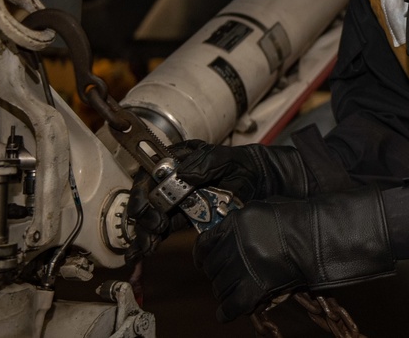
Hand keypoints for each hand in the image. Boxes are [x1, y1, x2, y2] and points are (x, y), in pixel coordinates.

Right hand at [123, 139, 309, 262]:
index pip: (152, 173)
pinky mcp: (186, 215)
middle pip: (148, 196)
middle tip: (152, 230)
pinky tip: (146, 250)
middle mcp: (175, 178)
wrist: (264, 183)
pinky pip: (165, 226)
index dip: (145, 191)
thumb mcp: (229, 159)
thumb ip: (206, 163)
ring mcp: (180, 197)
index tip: (148, 208)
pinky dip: (154, 238)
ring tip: (147, 247)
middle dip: (144, 215)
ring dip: (146, 231)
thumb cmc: (246, 164)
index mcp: (181, 158)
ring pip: (153, 213)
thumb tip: (182, 174)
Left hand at [193, 185, 394, 321]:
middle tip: (224, 279)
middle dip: (216, 275)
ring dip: (224, 292)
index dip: (202, 254)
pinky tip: (226, 313)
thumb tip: (229, 233)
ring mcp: (245, 266)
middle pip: (213, 267)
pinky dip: (227, 311)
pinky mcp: (256, 288)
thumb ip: (245, 221)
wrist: (320, 237)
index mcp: (238, 221)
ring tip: (231, 294)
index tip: (202, 261)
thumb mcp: (267, 208)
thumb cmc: (300, 219)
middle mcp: (237, 243)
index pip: (206, 242)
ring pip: (220, 287)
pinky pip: (232, 305)